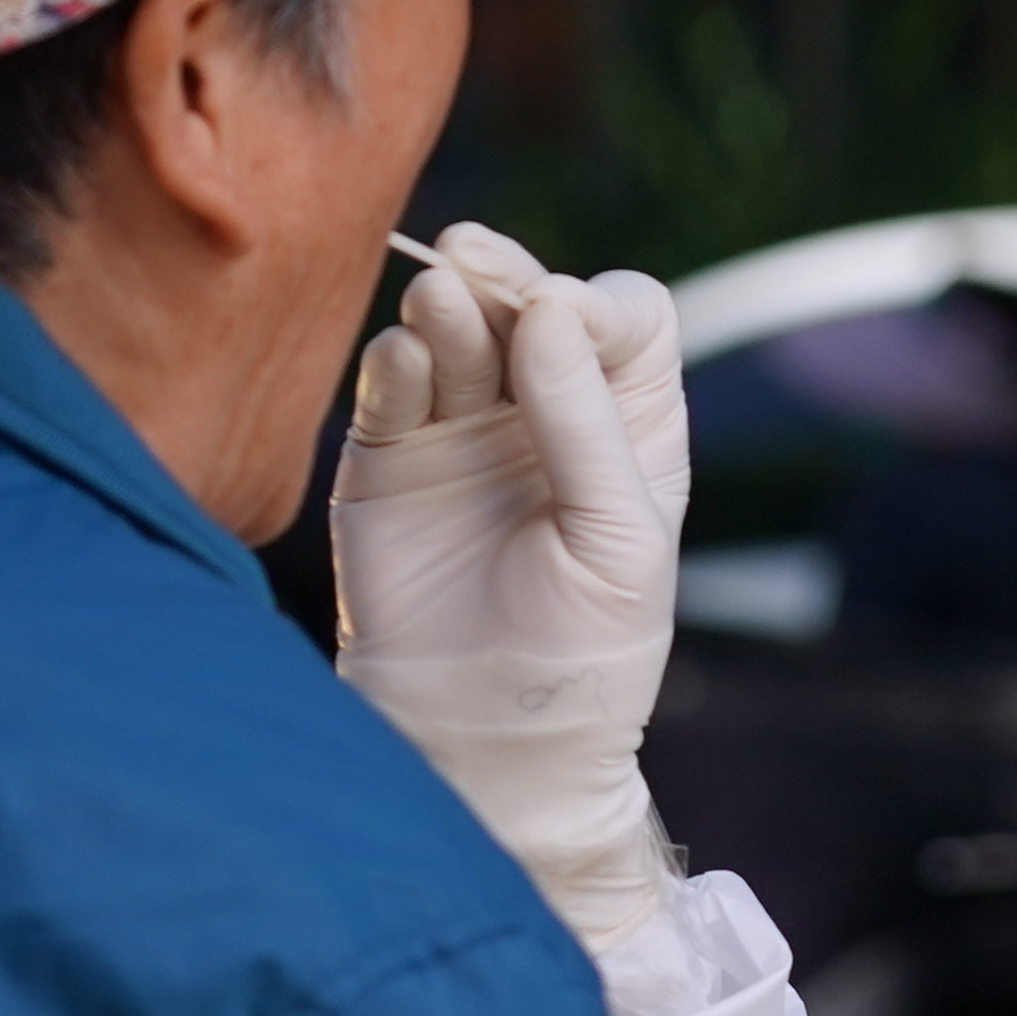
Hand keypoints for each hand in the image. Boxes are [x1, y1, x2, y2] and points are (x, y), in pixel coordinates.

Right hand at [337, 224, 693, 943]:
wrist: (488, 749)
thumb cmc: (581, 659)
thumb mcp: (619, 543)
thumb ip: (586, 423)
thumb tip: (549, 304)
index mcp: (628, 428)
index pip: (622, 318)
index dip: (596, 305)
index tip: (566, 323)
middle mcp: (545, 414)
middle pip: (530, 303)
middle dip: (509, 278)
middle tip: (475, 266)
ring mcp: (462, 431)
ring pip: (454, 330)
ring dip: (448, 308)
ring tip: (440, 302)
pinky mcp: (388, 459)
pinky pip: (389, 386)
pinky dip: (394, 362)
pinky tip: (402, 361)